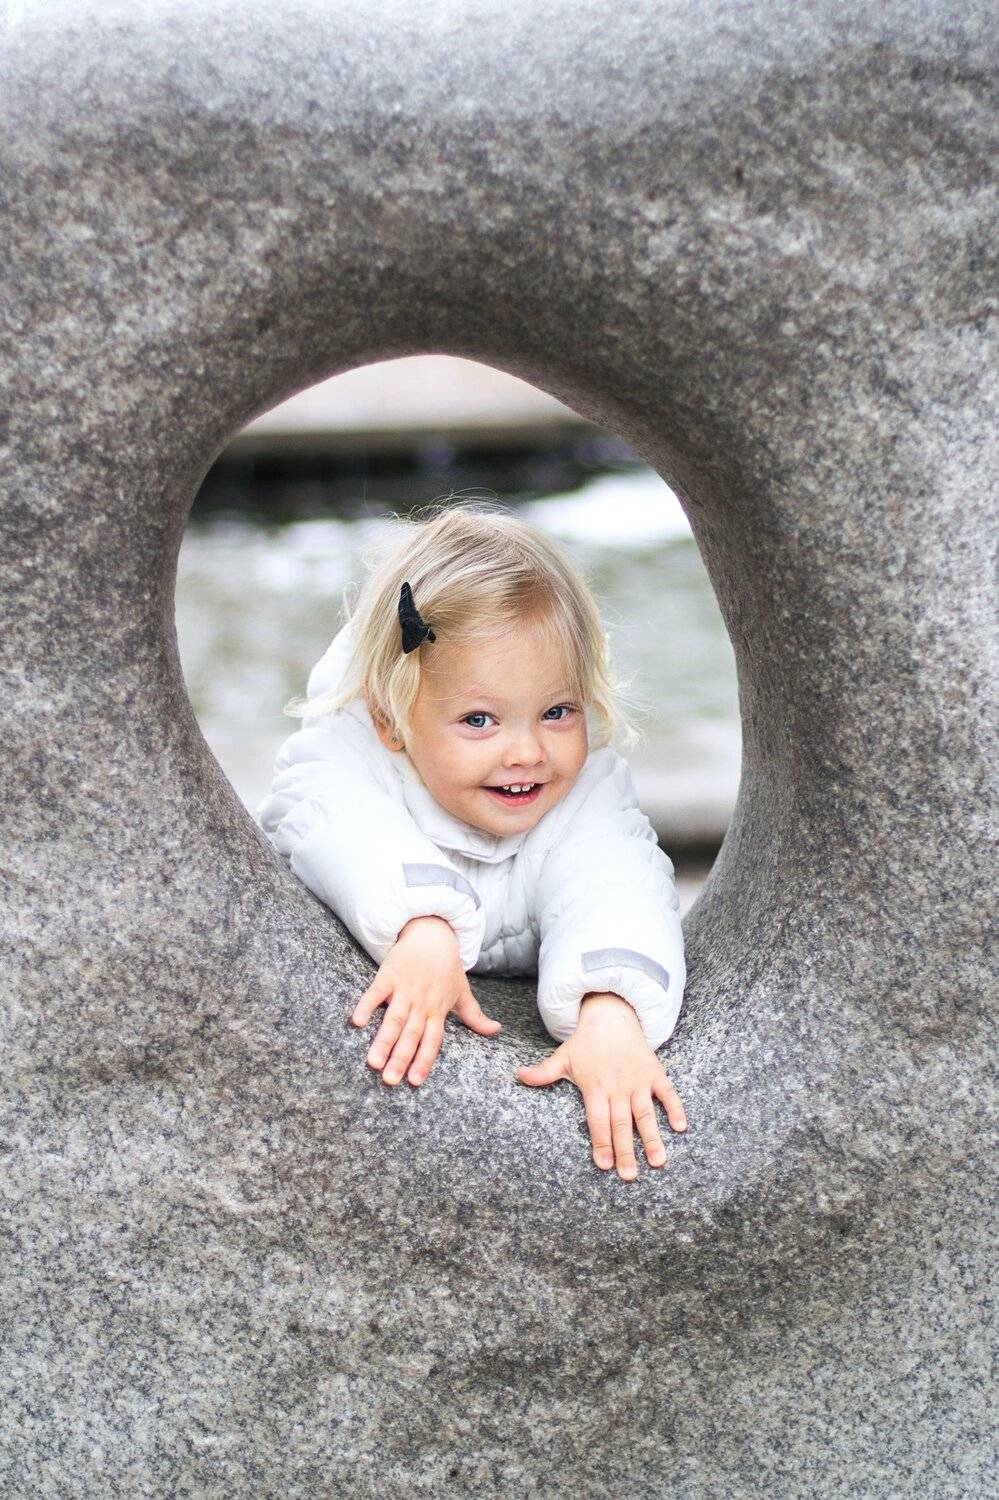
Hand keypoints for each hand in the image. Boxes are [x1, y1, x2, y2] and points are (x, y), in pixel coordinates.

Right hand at [350, 915, 502, 1086]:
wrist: (432, 933)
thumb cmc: (447, 966)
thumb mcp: (462, 991)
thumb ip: (474, 1015)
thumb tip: (496, 1030)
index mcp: (438, 1010)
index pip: (432, 1041)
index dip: (424, 1061)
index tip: (415, 1082)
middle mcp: (421, 1003)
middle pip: (410, 1035)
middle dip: (400, 1058)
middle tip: (389, 1080)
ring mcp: (404, 990)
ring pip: (393, 1019)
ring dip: (383, 1040)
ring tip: (372, 1062)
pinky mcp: (388, 975)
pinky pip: (375, 992)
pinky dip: (367, 1006)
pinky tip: (357, 1022)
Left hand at [515, 991, 686, 1179]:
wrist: (611, 1015)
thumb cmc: (585, 1043)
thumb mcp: (562, 1057)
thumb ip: (543, 1073)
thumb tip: (518, 1075)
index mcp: (595, 1087)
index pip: (597, 1120)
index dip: (600, 1142)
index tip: (604, 1165)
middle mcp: (617, 1086)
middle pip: (621, 1123)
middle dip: (625, 1151)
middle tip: (629, 1176)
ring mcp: (638, 1080)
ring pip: (645, 1113)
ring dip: (652, 1138)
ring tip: (658, 1162)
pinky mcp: (654, 1073)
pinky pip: (667, 1093)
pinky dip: (675, 1108)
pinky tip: (680, 1128)